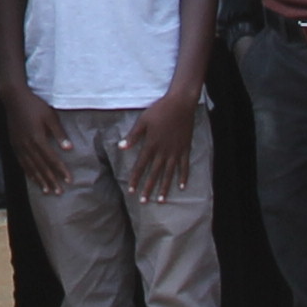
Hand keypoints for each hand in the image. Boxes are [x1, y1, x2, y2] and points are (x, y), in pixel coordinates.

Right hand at [4, 92, 72, 196]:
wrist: (14, 98)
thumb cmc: (35, 105)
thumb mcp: (50, 116)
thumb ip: (59, 133)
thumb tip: (69, 149)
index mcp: (37, 137)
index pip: (51, 158)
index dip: (60, 170)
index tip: (68, 180)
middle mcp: (27, 144)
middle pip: (41, 166)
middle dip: (51, 180)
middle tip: (59, 192)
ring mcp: (19, 145)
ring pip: (30, 167)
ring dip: (40, 180)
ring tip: (47, 191)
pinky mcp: (14, 144)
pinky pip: (22, 162)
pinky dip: (29, 172)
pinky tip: (34, 179)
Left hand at [120, 88, 199, 202]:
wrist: (180, 104)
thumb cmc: (160, 110)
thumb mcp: (143, 121)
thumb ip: (133, 136)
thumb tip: (121, 147)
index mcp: (151, 144)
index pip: (141, 165)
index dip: (136, 178)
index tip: (131, 191)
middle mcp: (163, 151)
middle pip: (154, 173)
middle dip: (148, 188)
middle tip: (144, 202)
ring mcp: (176, 151)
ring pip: (169, 173)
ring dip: (164, 187)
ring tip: (161, 200)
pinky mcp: (185, 148)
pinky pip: (184, 166)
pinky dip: (183, 176)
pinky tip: (181, 187)